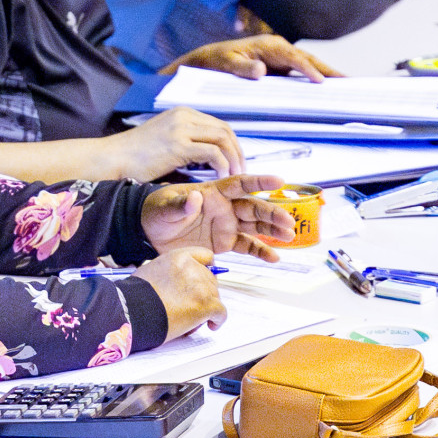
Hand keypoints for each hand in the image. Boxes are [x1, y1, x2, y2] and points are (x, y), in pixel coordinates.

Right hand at [111, 107, 244, 179]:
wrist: (112, 157)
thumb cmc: (134, 156)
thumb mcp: (164, 139)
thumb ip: (185, 140)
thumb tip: (208, 155)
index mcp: (181, 113)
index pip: (218, 124)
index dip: (232, 144)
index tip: (235, 162)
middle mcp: (183, 116)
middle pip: (225, 130)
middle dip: (237, 151)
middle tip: (241, 171)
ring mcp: (180, 129)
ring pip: (222, 139)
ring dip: (233, 159)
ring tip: (234, 176)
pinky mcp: (177, 145)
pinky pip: (212, 153)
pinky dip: (222, 166)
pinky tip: (221, 178)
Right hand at [131, 248, 228, 340]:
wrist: (134, 312)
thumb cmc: (136, 296)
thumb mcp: (151, 271)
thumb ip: (170, 272)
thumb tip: (178, 283)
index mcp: (179, 257)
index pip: (205, 256)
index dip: (207, 269)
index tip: (204, 280)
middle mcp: (193, 268)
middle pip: (211, 280)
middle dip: (204, 293)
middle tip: (192, 305)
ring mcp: (201, 287)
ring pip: (216, 297)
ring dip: (207, 308)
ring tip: (192, 319)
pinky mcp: (206, 305)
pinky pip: (221, 313)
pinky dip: (217, 320)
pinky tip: (210, 325)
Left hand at [142, 175, 295, 260]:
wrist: (148, 232)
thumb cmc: (156, 211)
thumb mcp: (165, 207)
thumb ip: (181, 205)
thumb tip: (195, 198)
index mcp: (212, 193)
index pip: (239, 183)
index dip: (258, 181)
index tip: (279, 180)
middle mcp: (224, 207)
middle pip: (253, 207)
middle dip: (272, 213)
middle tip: (289, 220)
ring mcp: (226, 224)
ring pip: (255, 226)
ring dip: (273, 230)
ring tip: (290, 235)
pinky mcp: (224, 241)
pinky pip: (247, 246)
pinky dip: (261, 251)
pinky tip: (274, 257)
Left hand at [173, 35, 340, 81]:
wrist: (207, 60)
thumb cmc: (215, 61)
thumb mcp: (225, 64)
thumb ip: (242, 67)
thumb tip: (262, 70)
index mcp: (269, 45)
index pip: (295, 58)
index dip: (308, 70)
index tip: (321, 82)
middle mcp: (279, 49)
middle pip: (309, 60)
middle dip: (329, 71)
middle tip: (350, 83)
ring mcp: (281, 59)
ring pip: (308, 67)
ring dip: (327, 76)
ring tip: (347, 87)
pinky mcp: (279, 69)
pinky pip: (300, 75)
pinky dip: (314, 81)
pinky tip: (326, 91)